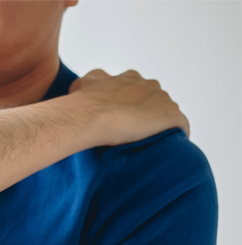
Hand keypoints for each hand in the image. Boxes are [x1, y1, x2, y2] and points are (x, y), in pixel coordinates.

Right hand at [67, 69, 188, 145]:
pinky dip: (177, 134)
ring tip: (149, 141)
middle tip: (134, 131)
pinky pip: (181, 125)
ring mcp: (162, 99)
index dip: (133, 104)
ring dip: (160, 124)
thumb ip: (93, 80)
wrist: (90, 116)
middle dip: (148, 112)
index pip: (138, 89)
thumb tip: (94, 82)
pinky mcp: (171, 115)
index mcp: (130, 78)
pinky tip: (167, 145)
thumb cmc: (83, 103)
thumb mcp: (82, 84)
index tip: (125, 116)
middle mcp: (149, 85)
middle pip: (156, 100)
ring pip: (167, 112)